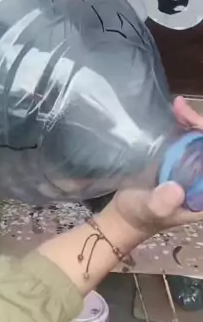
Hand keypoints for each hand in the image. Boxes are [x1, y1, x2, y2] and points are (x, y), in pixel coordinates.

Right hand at [110, 96, 202, 237]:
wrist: (126, 214)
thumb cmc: (140, 215)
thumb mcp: (150, 211)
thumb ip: (162, 204)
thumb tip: (176, 188)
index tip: (197, 128)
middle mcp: (201, 177)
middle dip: (200, 125)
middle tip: (180, 110)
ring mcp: (191, 166)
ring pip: (199, 139)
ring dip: (192, 120)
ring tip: (176, 106)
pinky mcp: (178, 157)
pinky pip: (186, 137)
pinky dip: (183, 122)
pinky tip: (173, 109)